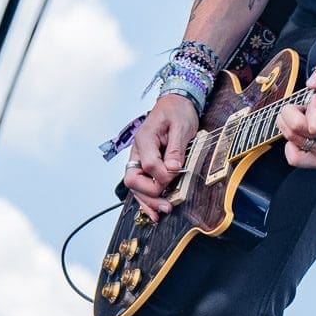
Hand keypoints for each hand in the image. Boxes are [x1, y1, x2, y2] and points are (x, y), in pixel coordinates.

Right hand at [123, 94, 198, 221]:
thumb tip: (172, 169)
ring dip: (147, 201)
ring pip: (135, 186)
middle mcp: (138, 151)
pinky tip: (153, 211)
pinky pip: (142, 184)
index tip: (177, 175)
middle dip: (150, 194)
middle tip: (167, 205)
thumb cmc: (178, 111)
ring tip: (161, 213)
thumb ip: (175, 149)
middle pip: (133, 179)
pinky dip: (146, 198)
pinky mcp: (146, 164)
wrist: (176, 102)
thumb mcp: (181, 126)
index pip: (148, 164)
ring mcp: (140, 159)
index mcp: (145, 139)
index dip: (163, 176)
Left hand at [278, 57, 315, 168]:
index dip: (311, 108)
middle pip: (298, 131)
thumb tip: (311, 83)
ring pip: (293, 141)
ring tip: (299, 115)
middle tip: (300, 105)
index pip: (315, 124)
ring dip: (288, 124)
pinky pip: (296, 159)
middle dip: (291, 112)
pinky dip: (290, 145)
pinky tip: (298, 132)